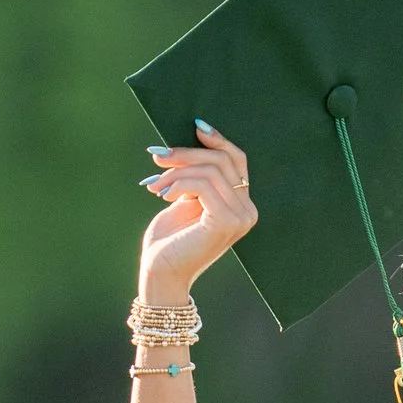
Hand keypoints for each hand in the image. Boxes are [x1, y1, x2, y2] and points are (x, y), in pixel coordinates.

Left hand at [139, 122, 254, 304]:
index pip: (237, 161)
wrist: (161, 276)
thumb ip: (195, 178)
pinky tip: (163, 195)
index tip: (195, 126)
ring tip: (154, 185)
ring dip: (176, 171)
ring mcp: (240, 218)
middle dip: (186, 154)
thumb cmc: (168, 242)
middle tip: (157, 158)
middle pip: (222, 161)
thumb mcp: (184, 201)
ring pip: (211, 170)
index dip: (218, 140)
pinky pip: (203, 185)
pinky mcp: (226, 221)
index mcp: (242, 205)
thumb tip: (188, 144)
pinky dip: (179, 183)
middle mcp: (248, 211)